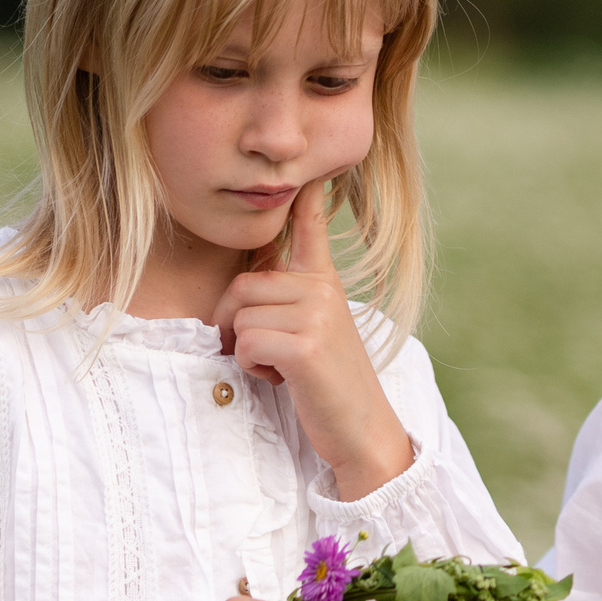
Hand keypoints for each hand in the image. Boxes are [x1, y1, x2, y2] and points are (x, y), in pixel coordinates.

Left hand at [210, 179, 414, 501]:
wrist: (363, 432)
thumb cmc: (330, 387)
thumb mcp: (315, 333)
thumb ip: (288, 304)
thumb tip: (238, 298)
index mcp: (326, 283)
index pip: (311, 228)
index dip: (305, 197)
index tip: (309, 168)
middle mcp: (323, 290)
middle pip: (241, 288)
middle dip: (238, 326)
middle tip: (270, 354)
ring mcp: (316, 314)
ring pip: (239, 318)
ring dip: (248, 352)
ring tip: (284, 368)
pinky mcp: (305, 344)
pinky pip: (245, 342)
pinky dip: (253, 368)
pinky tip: (283, 379)